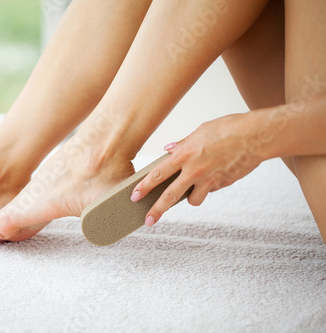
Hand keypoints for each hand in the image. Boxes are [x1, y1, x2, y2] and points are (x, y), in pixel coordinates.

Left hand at [130, 113, 263, 225]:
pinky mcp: (222, 185)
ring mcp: (209, 181)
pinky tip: (215, 175)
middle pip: (169, 196)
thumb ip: (182, 144)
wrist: (257, 136)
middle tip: (148, 220)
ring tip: (194, 187)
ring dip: (190, 198)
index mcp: (184, 155)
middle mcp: (193, 170)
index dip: (144, 187)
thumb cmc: (228, 128)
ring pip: (192, 200)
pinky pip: (210, 191)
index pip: (157, 174)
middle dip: (156, 210)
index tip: (134, 197)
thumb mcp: (200, 131)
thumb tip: (168, 150)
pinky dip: (208, 188)